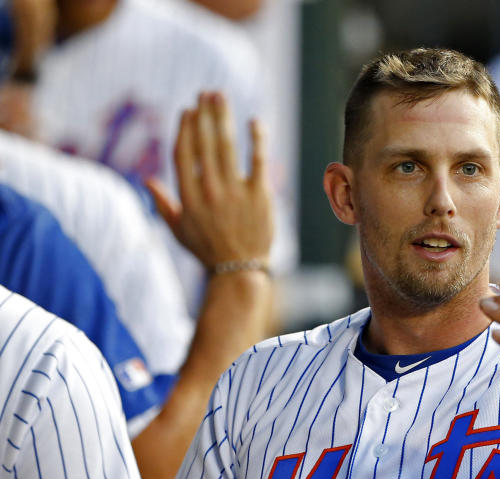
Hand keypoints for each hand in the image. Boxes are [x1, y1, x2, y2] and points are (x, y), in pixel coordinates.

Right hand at [147, 92, 273, 269]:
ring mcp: (235, 192)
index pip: (183, 154)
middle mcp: (209, 191)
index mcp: (188, 197)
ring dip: (223, 118)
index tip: (187, 110)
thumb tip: (146, 180)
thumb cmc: (207, 251)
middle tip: (206, 92)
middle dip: (204, 115)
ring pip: (227, 146)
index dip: (185, 129)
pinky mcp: (259, 195)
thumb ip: (163, 203)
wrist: (239, 271)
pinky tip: (254, 122)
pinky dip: (257, 139)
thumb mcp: (178, 230)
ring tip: (221, 96)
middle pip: (205, 144)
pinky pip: (258, 161)